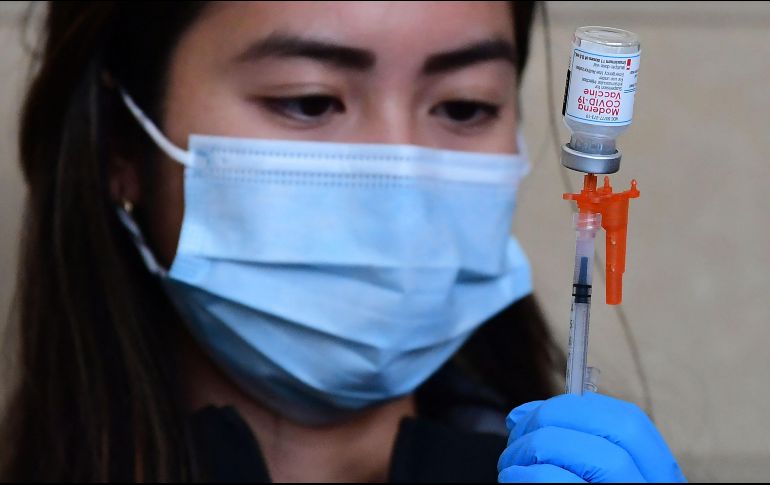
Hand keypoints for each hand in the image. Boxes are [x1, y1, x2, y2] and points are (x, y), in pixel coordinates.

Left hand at [497, 392, 685, 482]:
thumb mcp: (585, 471)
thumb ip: (566, 441)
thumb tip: (520, 416)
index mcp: (655, 473)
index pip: (630, 422)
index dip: (577, 407)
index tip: (538, 415)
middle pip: (615, 430)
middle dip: (553, 421)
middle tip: (516, 438)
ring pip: (591, 455)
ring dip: (532, 450)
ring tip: (510, 465)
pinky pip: (558, 482)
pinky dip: (525, 475)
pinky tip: (514, 479)